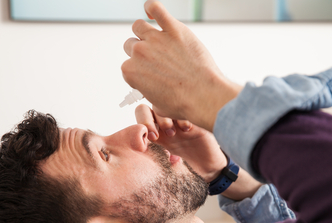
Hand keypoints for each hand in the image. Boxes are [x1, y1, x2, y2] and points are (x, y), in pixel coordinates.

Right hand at [122, 0, 241, 131]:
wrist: (204, 96)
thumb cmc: (184, 103)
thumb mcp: (158, 104)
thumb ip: (149, 92)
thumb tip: (152, 90)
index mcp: (130, 71)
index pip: (128, 65)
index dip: (139, 69)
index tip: (149, 73)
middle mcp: (139, 52)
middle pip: (131, 44)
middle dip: (141, 52)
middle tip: (156, 59)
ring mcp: (155, 38)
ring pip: (139, 26)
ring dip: (145, 32)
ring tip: (156, 38)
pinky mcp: (173, 29)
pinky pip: (156, 8)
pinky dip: (152, 8)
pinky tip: (152, 11)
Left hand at [136, 104, 263, 199]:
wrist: (209, 170)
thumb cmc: (185, 168)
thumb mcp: (164, 164)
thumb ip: (151, 156)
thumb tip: (139, 150)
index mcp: (154, 134)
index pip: (140, 117)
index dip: (139, 125)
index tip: (144, 142)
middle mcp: (165, 125)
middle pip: (147, 109)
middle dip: (147, 120)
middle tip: (155, 136)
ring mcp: (179, 122)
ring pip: (163, 107)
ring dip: (164, 119)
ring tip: (172, 134)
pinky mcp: (195, 121)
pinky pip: (184, 111)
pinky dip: (182, 119)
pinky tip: (187, 130)